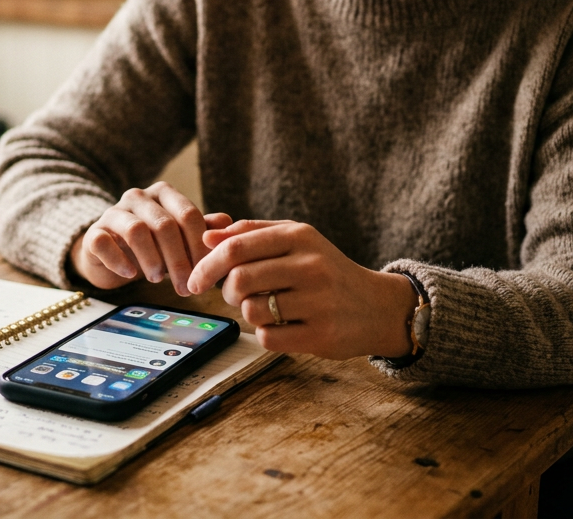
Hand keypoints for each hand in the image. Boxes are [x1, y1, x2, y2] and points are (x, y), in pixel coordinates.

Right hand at [70, 182, 231, 295]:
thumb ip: (203, 230)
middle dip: (179, 259)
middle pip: (165, 224)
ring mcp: (113, 212)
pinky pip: (104, 242)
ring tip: (159, 280)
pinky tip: (131, 275)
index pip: (189, 215)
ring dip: (152, 260)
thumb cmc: (153, 245)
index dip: (199, 246)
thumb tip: (228, 226)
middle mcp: (138, 197)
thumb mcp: (180, 238)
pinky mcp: (93, 233)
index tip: (205, 273)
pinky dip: (120, 261)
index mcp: (164, 194)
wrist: (109, 253)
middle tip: (186, 287)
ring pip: (137, 230)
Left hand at [186, 220, 415, 358]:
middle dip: (226, 292)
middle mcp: (311, 265)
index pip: (236, 247)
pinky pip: (267, 338)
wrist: (377, 306)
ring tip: (265, 309)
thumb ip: (250, 234)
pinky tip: (283, 326)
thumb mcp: (295, 241)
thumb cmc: (326, 270)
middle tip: (233, 296)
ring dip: (248, 313)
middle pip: (239, 280)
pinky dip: (266, 334)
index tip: (194, 280)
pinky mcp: (322, 335)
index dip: (206, 265)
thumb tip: (206, 237)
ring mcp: (319, 301)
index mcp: (300, 236)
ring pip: (251, 311)